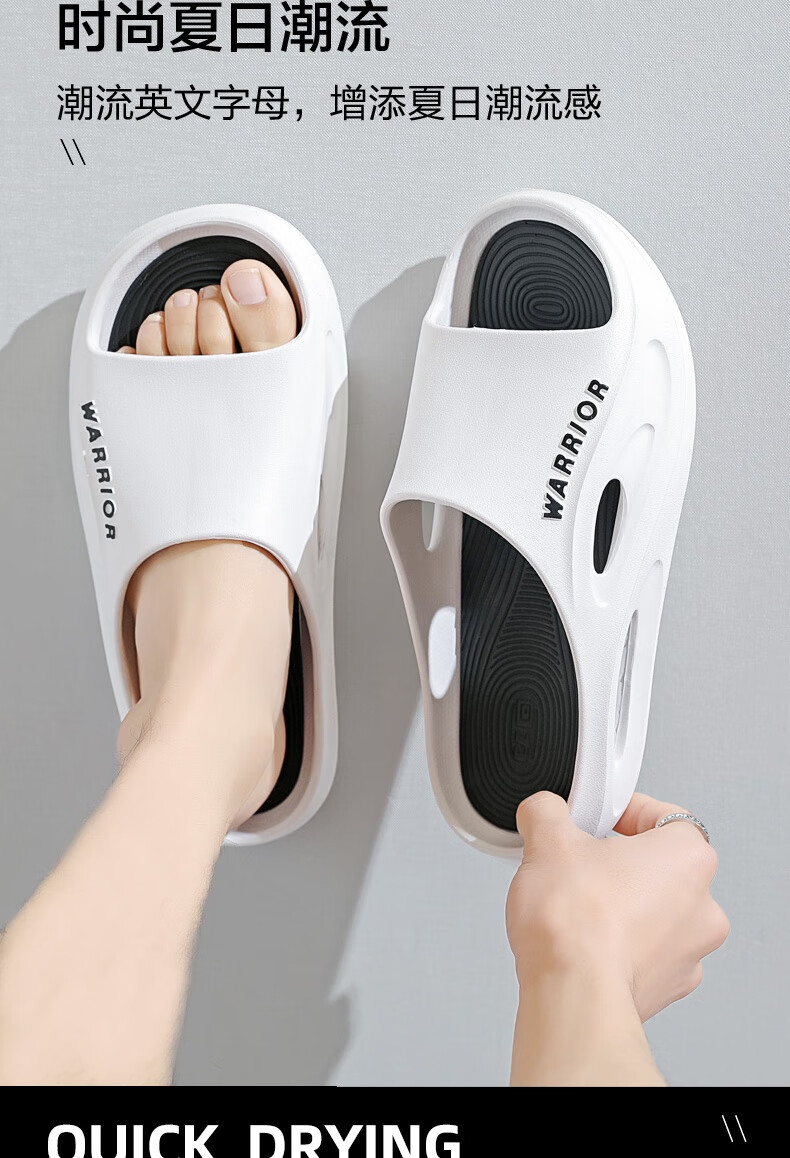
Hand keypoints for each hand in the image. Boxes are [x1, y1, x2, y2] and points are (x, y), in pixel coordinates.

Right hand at [506, 791, 728, 1020]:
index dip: (624, 811)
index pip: (665, 815)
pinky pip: (644, 951)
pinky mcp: (666, 986)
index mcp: (689, 857)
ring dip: (621, 905)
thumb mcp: (548, 839)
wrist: (573, 995)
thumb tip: (543, 810)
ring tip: (578, 905)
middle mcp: (703, 906)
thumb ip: (547, 811)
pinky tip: (584, 940)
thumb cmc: (577, 923)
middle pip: (659, 866)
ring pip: (654, 912)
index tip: (597, 816)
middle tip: (581, 862)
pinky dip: (619, 944)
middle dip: (619, 862)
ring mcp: (689, 952)